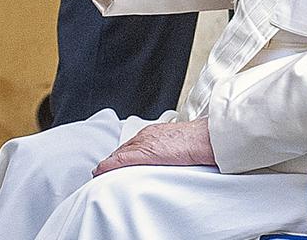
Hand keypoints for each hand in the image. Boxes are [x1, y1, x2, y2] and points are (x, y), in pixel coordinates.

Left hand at [94, 118, 215, 175]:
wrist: (205, 138)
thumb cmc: (197, 141)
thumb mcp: (178, 144)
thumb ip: (167, 149)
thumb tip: (170, 160)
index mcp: (154, 132)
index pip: (132, 145)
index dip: (121, 155)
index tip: (115, 164)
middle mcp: (146, 134)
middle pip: (123, 148)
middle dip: (114, 160)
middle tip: (105, 171)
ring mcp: (144, 142)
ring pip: (120, 153)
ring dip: (111, 163)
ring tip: (102, 173)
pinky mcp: (144, 152)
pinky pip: (120, 159)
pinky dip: (109, 165)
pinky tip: (101, 171)